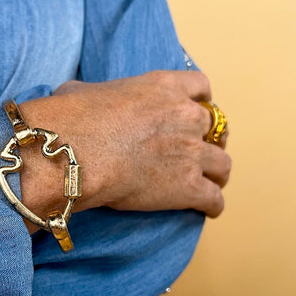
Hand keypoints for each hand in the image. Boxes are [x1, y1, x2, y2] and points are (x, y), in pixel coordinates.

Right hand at [17, 71, 230, 222]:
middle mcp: (185, 116)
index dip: (199, 100)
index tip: (195, 109)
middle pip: (215, 127)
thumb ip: (92, 92)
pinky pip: (214, 198)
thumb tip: (73, 95)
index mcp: (163, 87)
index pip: (200, 86)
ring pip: (222, 164)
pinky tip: (207, 209)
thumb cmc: (73, 119)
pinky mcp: (190, 186)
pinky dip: (212, 204)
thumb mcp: (81, 90)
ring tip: (210, 183)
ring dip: (216, 173)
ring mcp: (192, 152)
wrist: (77, 151)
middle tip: (197, 150)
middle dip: (209, 139)